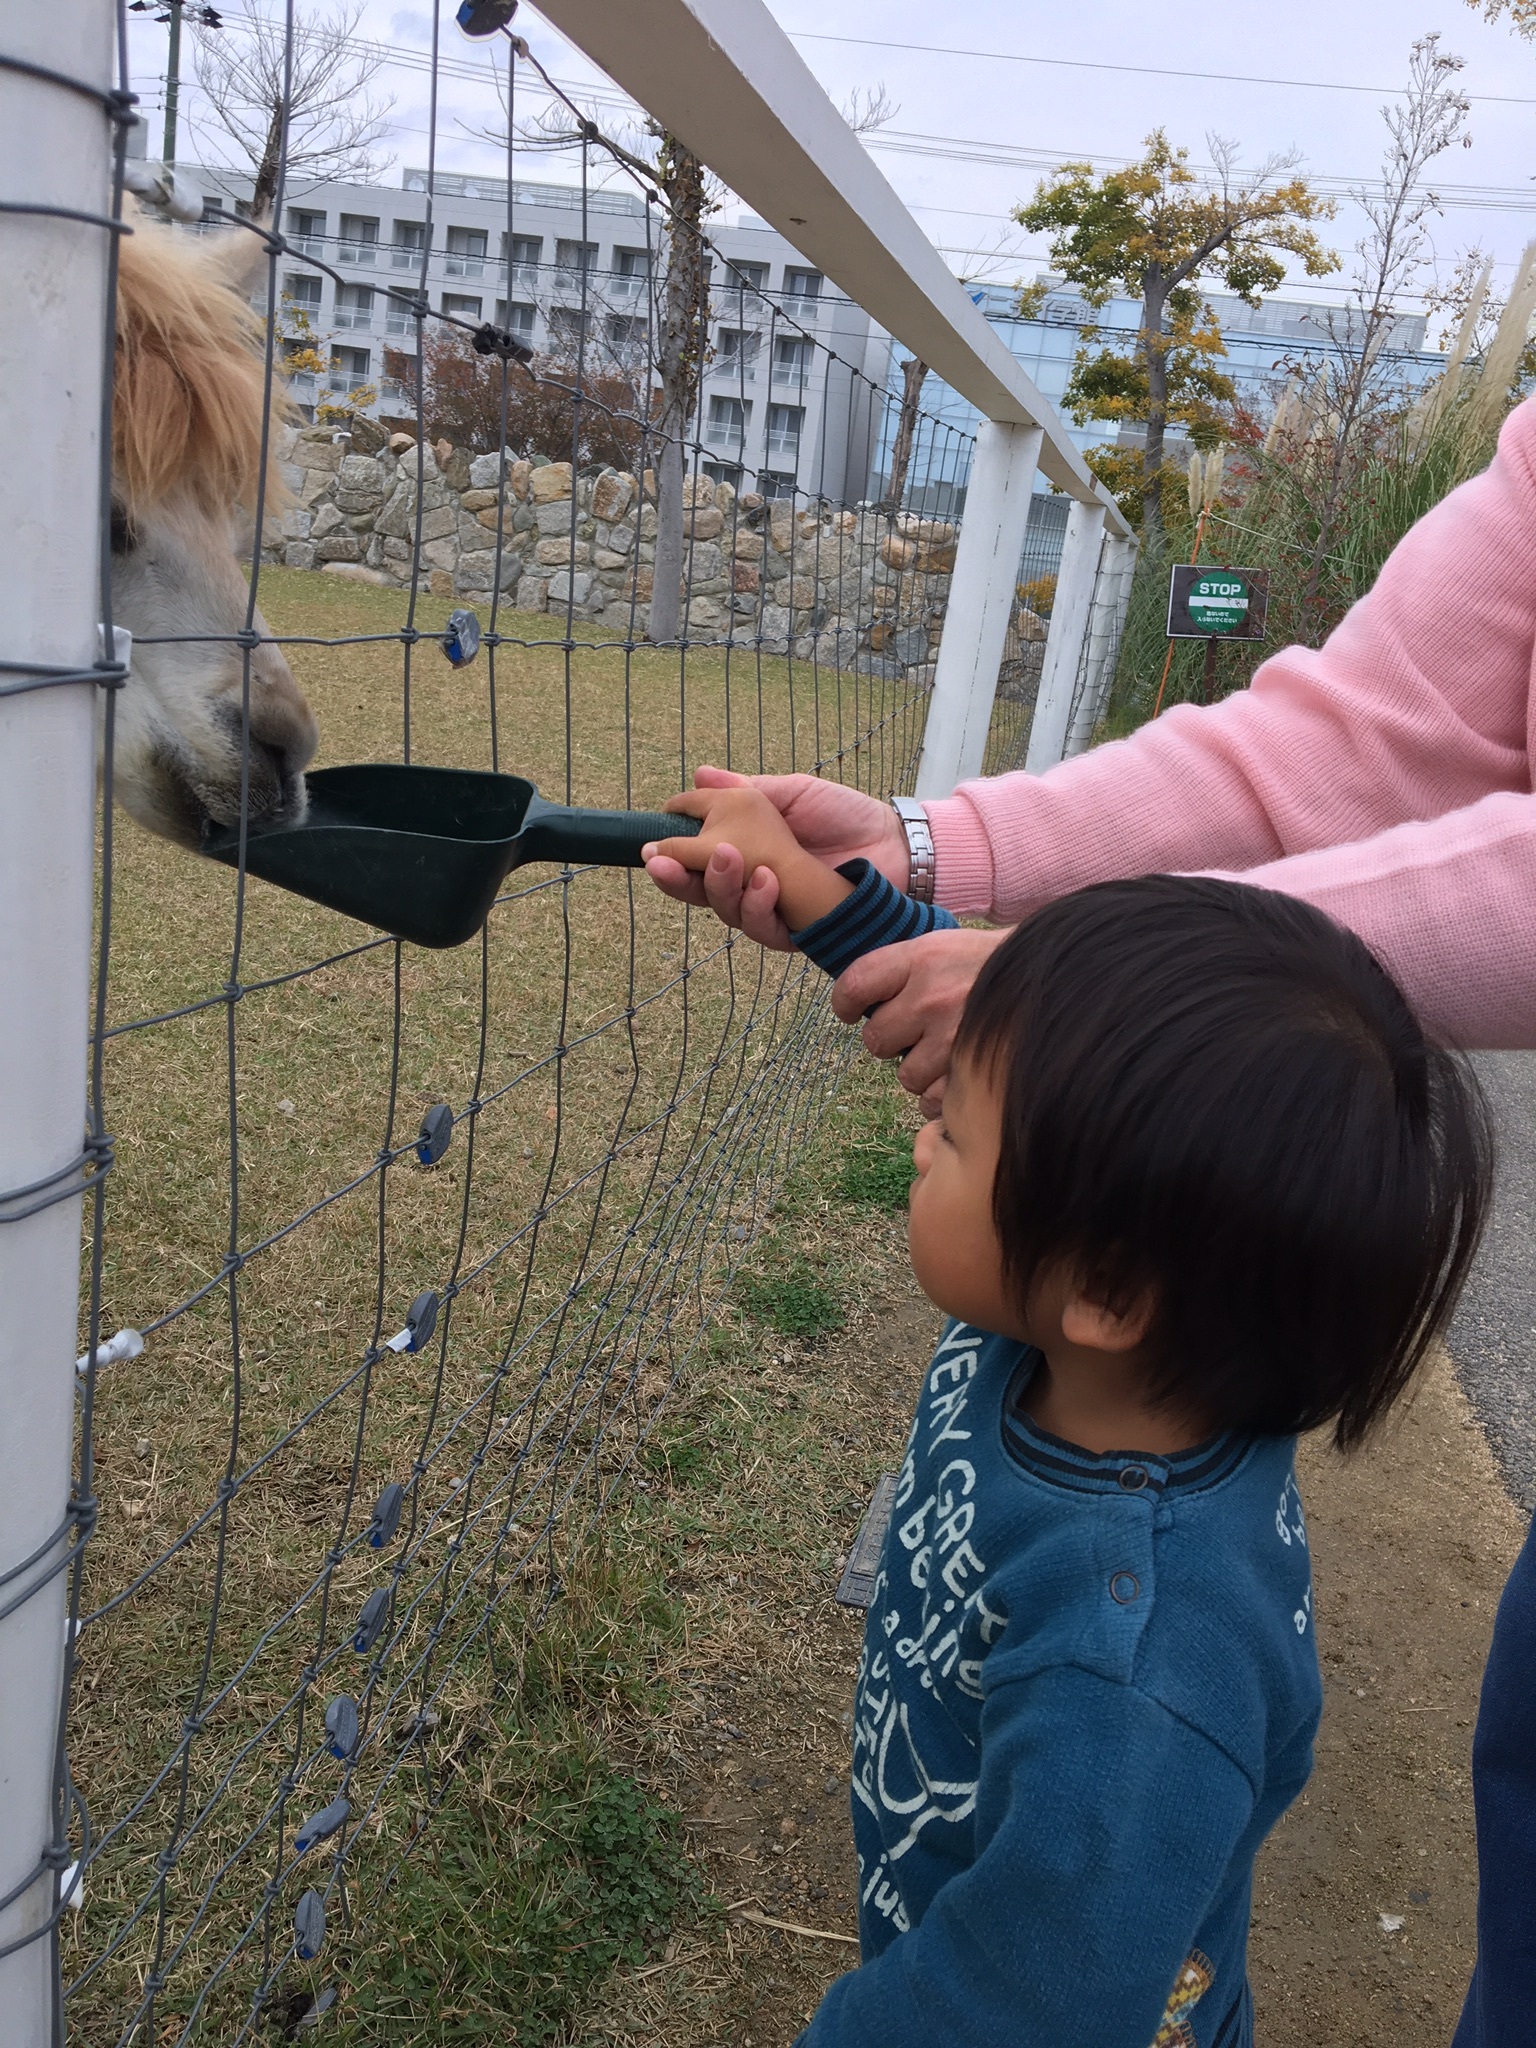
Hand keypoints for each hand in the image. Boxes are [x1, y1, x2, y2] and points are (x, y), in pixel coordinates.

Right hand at [645, 785, 853, 929]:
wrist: (894, 843)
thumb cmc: (845, 815)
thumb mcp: (791, 793)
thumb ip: (745, 788)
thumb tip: (701, 774)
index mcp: (743, 851)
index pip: (694, 860)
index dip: (670, 856)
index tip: (652, 845)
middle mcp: (750, 884)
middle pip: (699, 893)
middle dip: (676, 881)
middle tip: (664, 865)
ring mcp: (772, 908)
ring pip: (727, 911)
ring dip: (719, 887)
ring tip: (728, 857)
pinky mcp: (796, 930)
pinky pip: (764, 929)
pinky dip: (759, 905)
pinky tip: (766, 879)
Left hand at [832, 926, 1014, 1114]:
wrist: (1062, 978)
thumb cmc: (996, 967)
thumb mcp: (948, 947)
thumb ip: (906, 968)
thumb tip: (860, 997)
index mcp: (921, 957)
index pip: (855, 984)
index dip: (845, 1003)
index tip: (849, 1010)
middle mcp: (932, 995)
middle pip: (874, 1038)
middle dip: (891, 1040)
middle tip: (916, 1031)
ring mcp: (952, 1036)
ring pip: (905, 1075)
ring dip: (920, 1069)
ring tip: (948, 1049)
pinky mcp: (972, 1071)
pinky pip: (932, 1099)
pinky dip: (943, 1092)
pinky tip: (961, 1071)